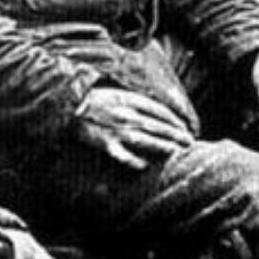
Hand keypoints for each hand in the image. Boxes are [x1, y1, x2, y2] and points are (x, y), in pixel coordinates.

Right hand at [75, 88, 192, 170]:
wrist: (69, 103)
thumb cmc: (96, 98)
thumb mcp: (120, 92)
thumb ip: (139, 100)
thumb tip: (160, 111)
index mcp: (131, 100)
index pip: (160, 111)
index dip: (175, 120)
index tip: (186, 128)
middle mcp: (126, 114)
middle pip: (157, 125)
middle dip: (176, 134)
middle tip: (189, 142)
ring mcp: (116, 129)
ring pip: (144, 139)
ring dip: (162, 145)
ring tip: (176, 151)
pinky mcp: (104, 143)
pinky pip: (121, 155)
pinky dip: (133, 161)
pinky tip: (144, 166)